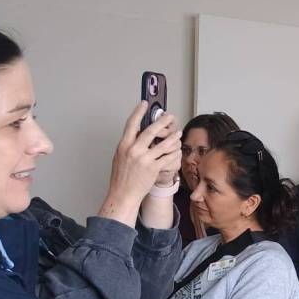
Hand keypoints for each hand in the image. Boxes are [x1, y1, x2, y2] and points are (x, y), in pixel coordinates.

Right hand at [99, 103, 182, 225]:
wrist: (123, 194)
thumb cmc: (121, 177)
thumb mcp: (120, 157)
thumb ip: (128, 145)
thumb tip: (136, 133)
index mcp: (123, 145)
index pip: (131, 124)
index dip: (138, 112)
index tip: (144, 103)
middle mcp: (133, 150)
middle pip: (150, 131)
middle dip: (162, 121)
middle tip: (169, 116)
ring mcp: (144, 160)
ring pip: (163, 144)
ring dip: (173, 137)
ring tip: (178, 132)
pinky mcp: (153, 169)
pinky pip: (167, 157)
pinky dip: (173, 153)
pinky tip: (177, 150)